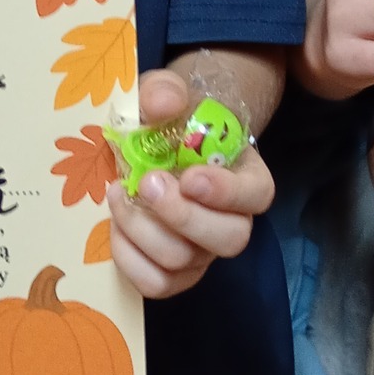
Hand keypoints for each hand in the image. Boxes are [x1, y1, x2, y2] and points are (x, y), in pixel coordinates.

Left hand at [107, 69, 273, 301]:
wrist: (153, 148)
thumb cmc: (170, 122)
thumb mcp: (166, 93)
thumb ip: (165, 90)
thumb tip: (162, 104)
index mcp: (246, 176)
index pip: (257, 195)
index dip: (226, 192)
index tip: (189, 176)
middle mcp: (233, 220)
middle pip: (228, 239)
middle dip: (181, 216)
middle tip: (145, 183)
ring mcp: (204, 251)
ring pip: (185, 262)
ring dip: (144, 231)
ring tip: (119, 195)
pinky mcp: (174, 272)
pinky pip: (157, 284)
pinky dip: (130, 259)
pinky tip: (117, 226)